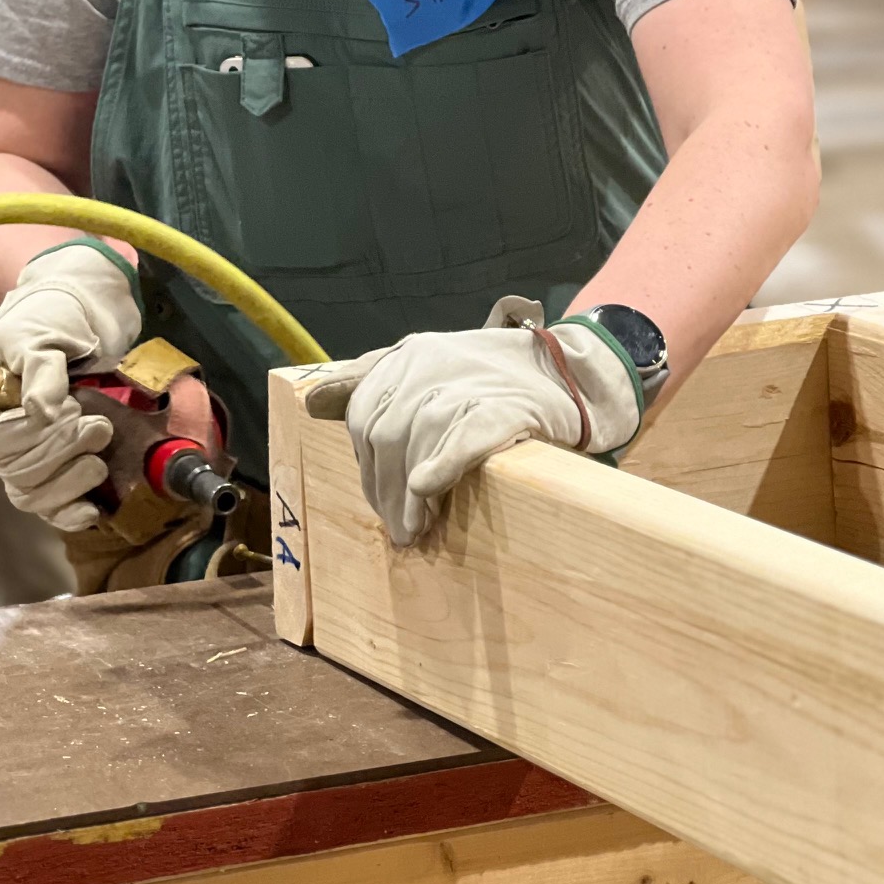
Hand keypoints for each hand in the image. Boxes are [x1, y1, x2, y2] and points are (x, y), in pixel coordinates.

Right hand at [0, 242, 141, 527]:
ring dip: (71, 484)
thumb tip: (42, 410)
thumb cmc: (55, 316)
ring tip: (98, 458)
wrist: (89, 312)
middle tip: (96, 426)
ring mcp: (26, 452)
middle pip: (16, 472)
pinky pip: (52, 505)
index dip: (35, 434)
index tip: (69, 409)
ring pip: (32, 494)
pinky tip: (92, 511)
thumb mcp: (41, 332)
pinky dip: (71, 512)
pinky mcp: (57, 465)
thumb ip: (39, 369)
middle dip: (62, 453)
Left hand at [308, 317, 642, 547]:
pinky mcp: (507, 406)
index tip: (376, 495)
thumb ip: (370, 382)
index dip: (365, 460)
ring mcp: (469, 382)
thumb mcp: (426, 369)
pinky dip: (443, 462)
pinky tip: (428, 488)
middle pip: (384, 430)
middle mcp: (431, 363)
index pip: (364, 410)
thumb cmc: (492, 379)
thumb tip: (312, 402)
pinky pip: (465, 435)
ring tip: (415, 529)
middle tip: (398, 527)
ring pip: (418, 437)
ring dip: (409, 493)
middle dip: (381, 486)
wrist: (572, 372)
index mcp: (409, 355)